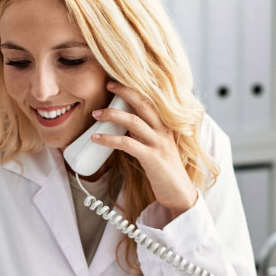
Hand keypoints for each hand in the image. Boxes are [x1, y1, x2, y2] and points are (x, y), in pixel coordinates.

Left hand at [90, 81, 198, 218]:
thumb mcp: (156, 146)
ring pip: (133, 121)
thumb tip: (123, 125)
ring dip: (112, 115)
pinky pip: (127, 144)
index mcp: (165, 125)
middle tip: (107, 84)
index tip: (116, 82)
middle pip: (144, 103)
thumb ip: (144, 134)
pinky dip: (109, 139)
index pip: (150, 100)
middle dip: (125, 91)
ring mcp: (159, 144)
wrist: (179, 193)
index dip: (133, 89)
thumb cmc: (165, 170)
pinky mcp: (152, 158)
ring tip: (96, 114)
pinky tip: (97, 138)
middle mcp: (164, 131)